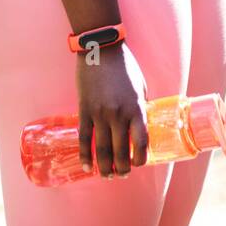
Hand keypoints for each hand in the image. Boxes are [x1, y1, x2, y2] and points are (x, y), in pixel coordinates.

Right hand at [76, 40, 149, 177]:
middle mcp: (118, 114)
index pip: (141, 142)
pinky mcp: (84, 110)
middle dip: (122, 168)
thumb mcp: (140, 87)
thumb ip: (139, 108)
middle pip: (121, 151)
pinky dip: (85, 155)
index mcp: (136, 108)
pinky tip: (87, 165)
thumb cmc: (125, 67)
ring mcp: (100, 113)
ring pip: (102, 149)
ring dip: (105, 167)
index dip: (141, 158)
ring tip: (108, 175)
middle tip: (122, 175)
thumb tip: (139, 127)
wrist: (102, 50)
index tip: (139, 163)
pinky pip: (84, 138)